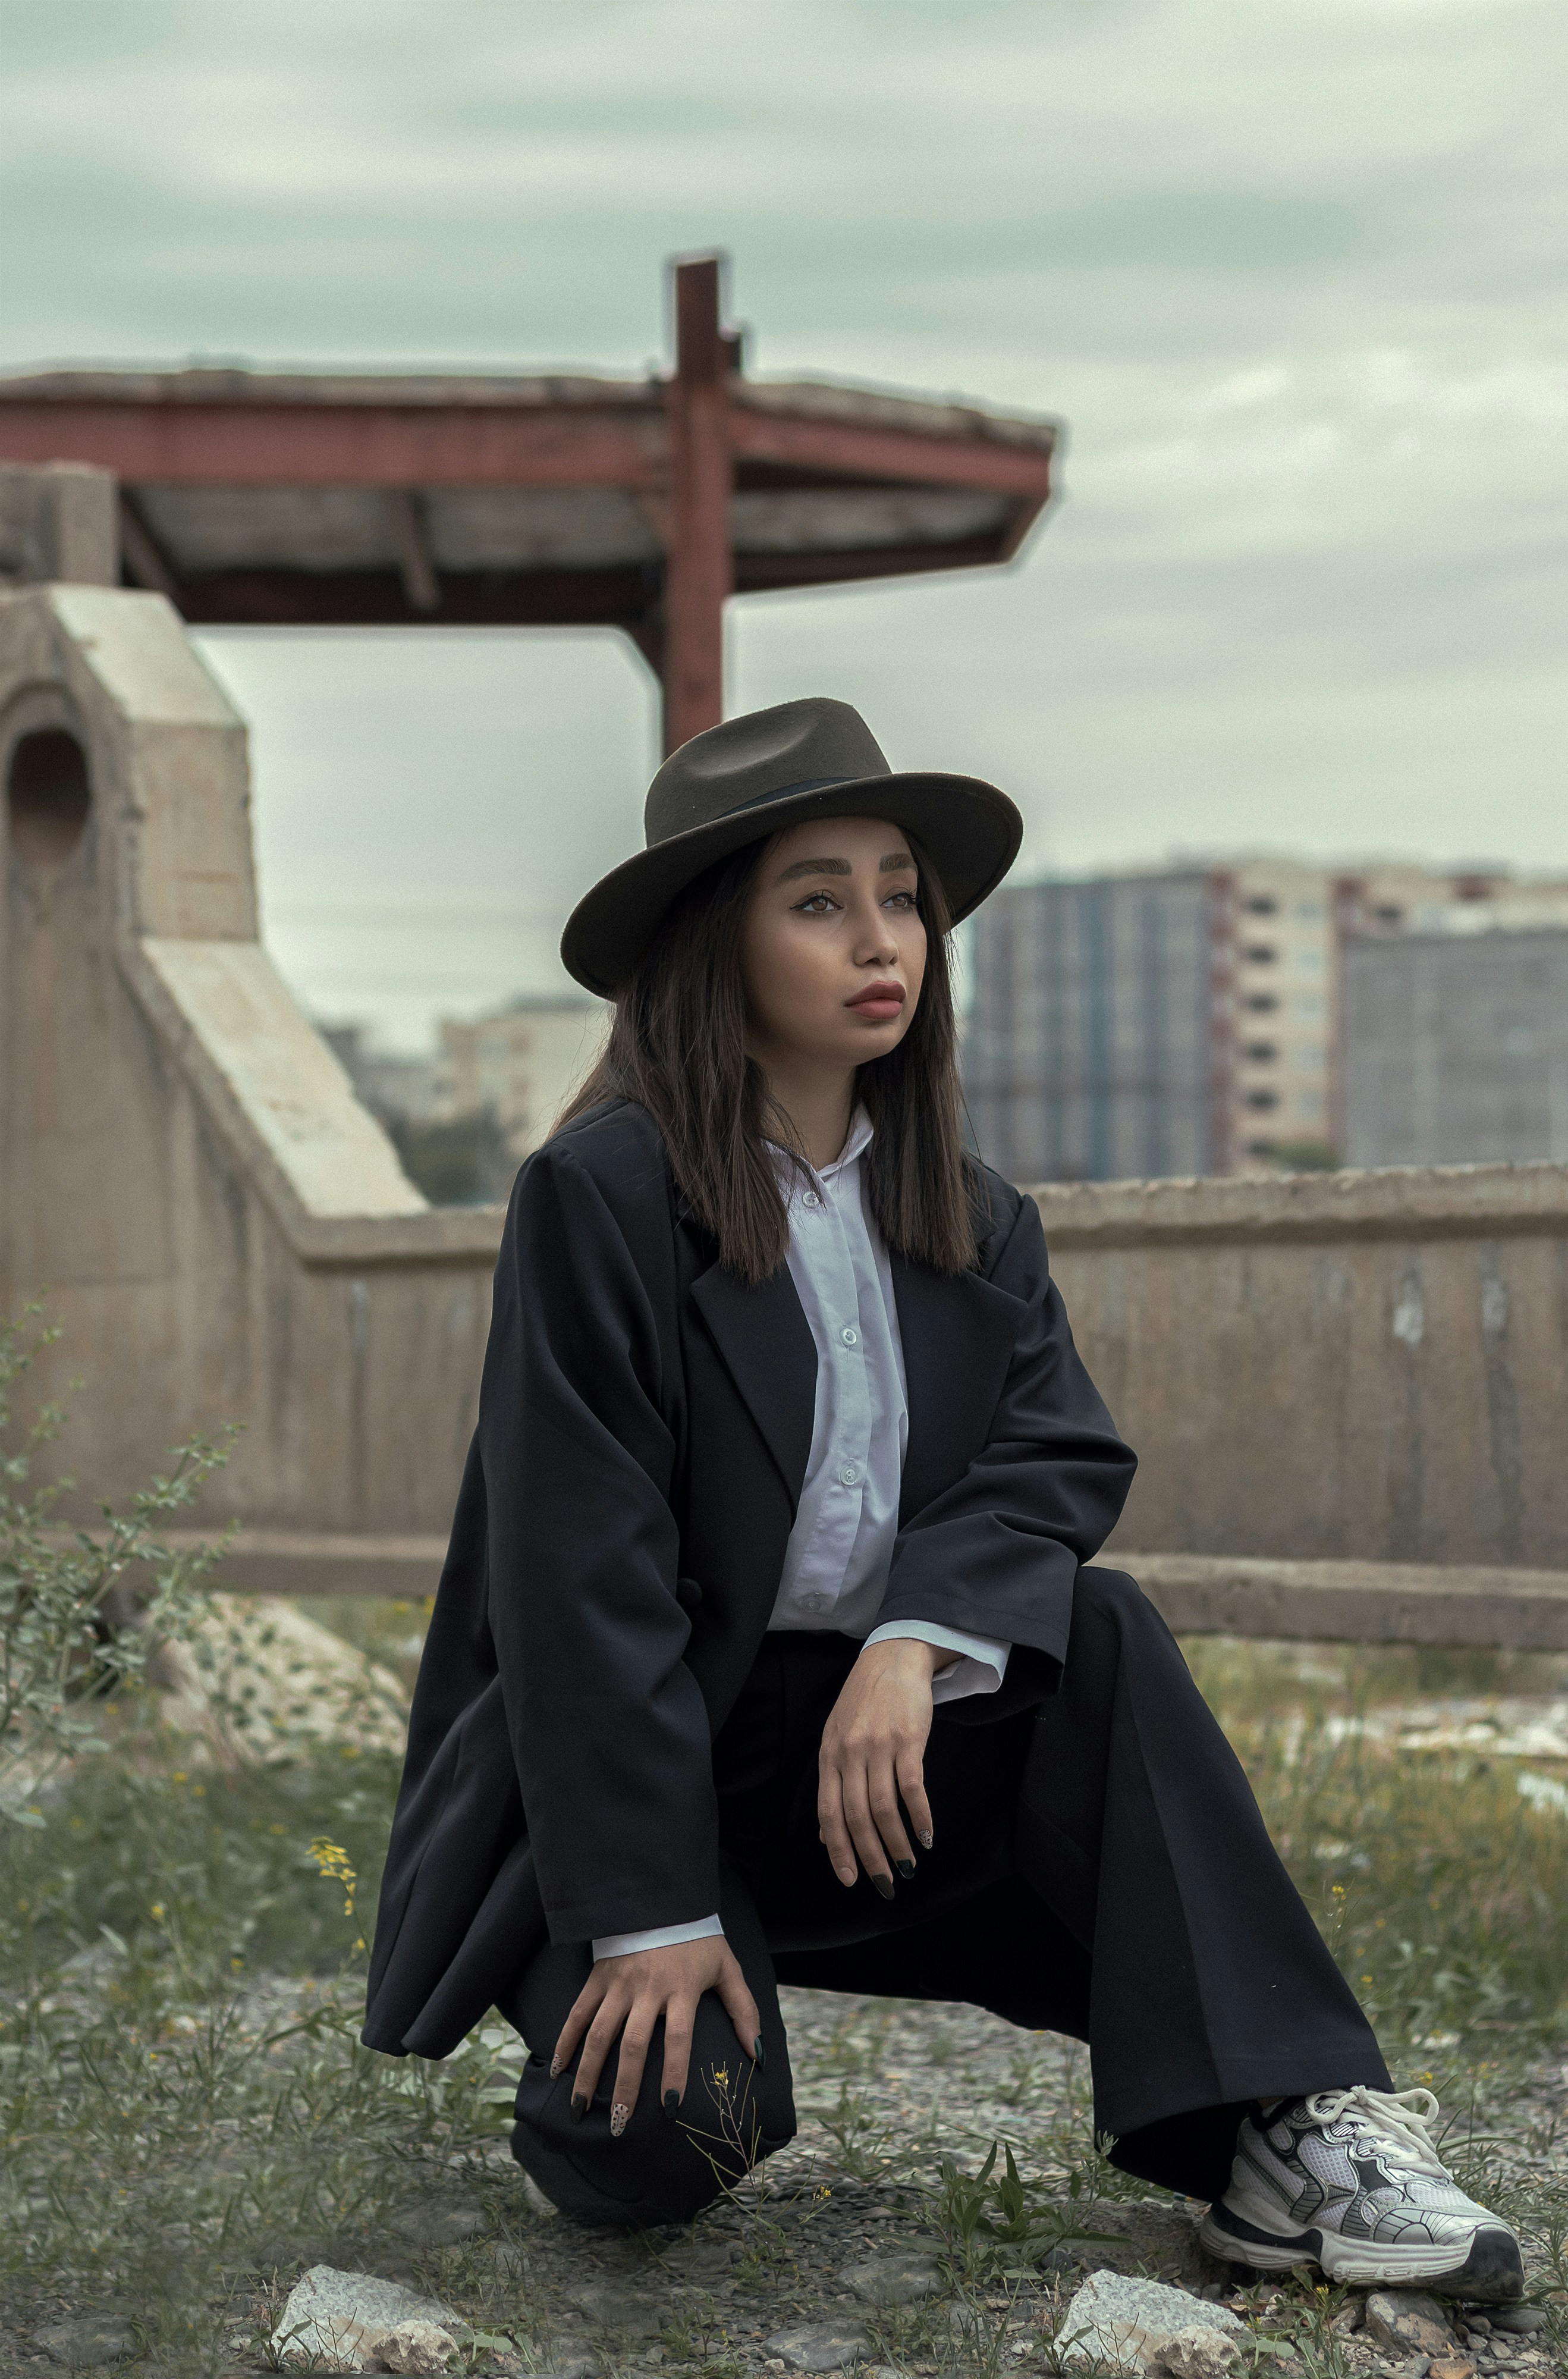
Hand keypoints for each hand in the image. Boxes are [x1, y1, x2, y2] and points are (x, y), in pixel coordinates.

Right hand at [550, 1935, 760, 2135]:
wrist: (661, 1898)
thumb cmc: (698, 1940)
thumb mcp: (727, 1968)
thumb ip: (744, 2010)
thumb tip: (758, 2054)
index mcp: (682, 1988)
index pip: (678, 2038)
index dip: (674, 2072)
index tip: (669, 2107)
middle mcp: (647, 1988)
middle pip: (633, 2044)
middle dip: (624, 2087)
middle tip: (618, 2124)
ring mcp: (619, 1983)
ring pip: (599, 2034)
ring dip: (588, 2073)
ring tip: (580, 2109)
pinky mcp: (598, 1977)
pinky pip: (578, 2013)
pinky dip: (565, 2041)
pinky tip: (558, 2070)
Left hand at [817, 1637, 938, 1891]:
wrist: (893, 1658)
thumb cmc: (864, 1702)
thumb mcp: (837, 1739)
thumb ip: (833, 1784)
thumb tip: (826, 1835)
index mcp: (829, 1756)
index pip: (828, 1813)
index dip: (838, 1849)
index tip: (850, 1880)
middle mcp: (849, 1753)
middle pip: (856, 1817)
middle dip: (870, 1857)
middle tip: (885, 1884)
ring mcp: (878, 1746)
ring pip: (883, 1808)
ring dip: (897, 1844)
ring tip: (909, 1866)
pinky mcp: (908, 1739)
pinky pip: (912, 1788)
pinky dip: (920, 1816)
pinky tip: (927, 1836)